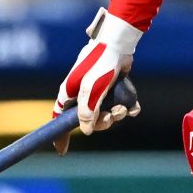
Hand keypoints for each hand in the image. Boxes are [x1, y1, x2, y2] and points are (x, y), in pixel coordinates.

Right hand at [52, 8, 141, 154]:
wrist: (119, 43)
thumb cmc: (101, 62)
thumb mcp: (91, 90)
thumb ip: (87, 111)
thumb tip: (86, 131)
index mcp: (69, 93)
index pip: (59, 119)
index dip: (60, 134)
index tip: (62, 150)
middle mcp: (82, 94)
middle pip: (88, 120)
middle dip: (102, 122)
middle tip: (113, 116)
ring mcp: (98, 91)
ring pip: (106, 114)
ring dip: (117, 115)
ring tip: (125, 108)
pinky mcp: (113, 87)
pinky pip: (119, 105)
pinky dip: (128, 108)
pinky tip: (134, 107)